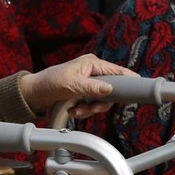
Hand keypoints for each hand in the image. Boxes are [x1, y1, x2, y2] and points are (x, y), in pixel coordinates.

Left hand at [18, 53, 137, 115]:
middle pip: (112, 91)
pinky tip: (73, 110)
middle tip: (89, 107)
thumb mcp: (71, 84)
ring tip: (76, 109)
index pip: (117, 71)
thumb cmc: (49, 82)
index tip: (139, 88)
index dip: (129, 80)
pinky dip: (84, 111)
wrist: (34, 94)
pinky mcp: (84, 95)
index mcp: (92, 64)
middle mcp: (93, 73)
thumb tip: (109, 89)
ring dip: (90, 109)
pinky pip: (92, 106)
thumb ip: (91, 87)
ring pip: (102, 101)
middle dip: (100, 103)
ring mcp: (89, 85)